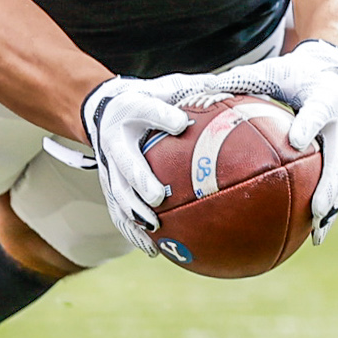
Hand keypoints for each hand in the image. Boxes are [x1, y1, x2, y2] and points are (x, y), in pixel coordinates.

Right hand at [79, 74, 194, 252]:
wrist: (104, 110)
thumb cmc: (147, 100)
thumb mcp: (166, 88)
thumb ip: (193, 91)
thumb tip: (233, 92)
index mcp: (130, 111)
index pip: (145, 109)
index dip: (162, 116)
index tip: (182, 123)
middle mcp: (114, 142)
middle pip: (125, 163)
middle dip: (139, 181)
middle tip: (157, 196)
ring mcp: (109, 168)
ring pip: (118, 193)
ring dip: (133, 213)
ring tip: (154, 228)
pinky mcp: (110, 186)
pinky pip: (119, 212)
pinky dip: (133, 232)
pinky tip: (153, 250)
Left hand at [211, 38, 337, 242]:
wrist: (333, 75)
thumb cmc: (296, 75)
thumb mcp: (272, 72)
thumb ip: (241, 81)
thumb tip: (200, 91)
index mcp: (326, 98)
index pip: (317, 111)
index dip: (308, 126)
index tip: (295, 142)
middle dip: (328, 185)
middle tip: (315, 208)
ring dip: (330, 209)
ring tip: (316, 235)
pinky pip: (334, 188)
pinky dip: (325, 213)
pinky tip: (312, 236)